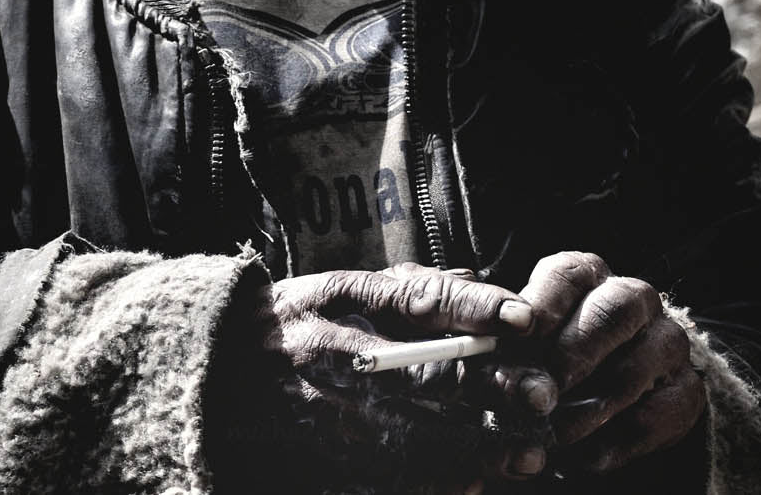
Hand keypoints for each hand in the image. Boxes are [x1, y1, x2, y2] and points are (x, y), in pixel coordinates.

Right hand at [212, 265, 555, 494]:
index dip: (472, 307)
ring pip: (418, 434)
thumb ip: (410, 289)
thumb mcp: (340, 287)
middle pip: (427, 370)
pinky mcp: (324, 461)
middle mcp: (338, 352)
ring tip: (526, 452)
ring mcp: (329, 412)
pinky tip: (472, 481)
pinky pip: (389, 477)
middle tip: (543, 397)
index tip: (525, 317)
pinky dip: (436, 481)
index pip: (415, 298)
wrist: (217, 373)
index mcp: (342, 299)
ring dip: (478, 446)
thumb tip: (483, 285)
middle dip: (491, 386)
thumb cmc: (296, 323)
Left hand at [519, 251, 705, 475]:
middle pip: (612, 313)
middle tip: (540, 392)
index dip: (544, 303)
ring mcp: (667, 343)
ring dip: (589, 409)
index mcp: (586, 275)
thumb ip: (504, 339)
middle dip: (572, 354)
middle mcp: (633, 298)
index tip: (521, 330)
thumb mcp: (517, 340)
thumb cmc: (541, 357)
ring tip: (554, 434)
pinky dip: (617, 442)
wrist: (591, 398)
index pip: (568, 275)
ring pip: (635, 370)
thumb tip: (499, 338)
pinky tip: (586, 456)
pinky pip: (657, 417)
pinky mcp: (686, 391)